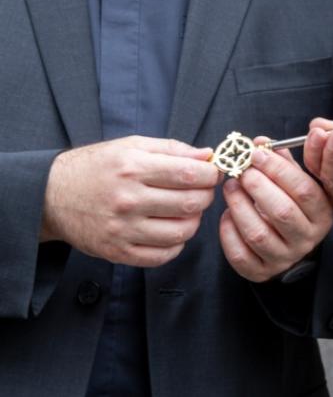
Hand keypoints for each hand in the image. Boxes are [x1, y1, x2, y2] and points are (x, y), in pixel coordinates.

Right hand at [41, 136, 218, 267]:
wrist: (51, 194)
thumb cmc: (97, 166)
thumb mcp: (133, 145)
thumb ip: (172, 149)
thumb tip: (207, 156)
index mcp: (134, 168)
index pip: (189, 175)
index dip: (210, 175)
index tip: (212, 174)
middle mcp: (128, 200)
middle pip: (189, 204)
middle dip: (206, 197)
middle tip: (202, 192)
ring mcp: (122, 229)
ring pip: (180, 232)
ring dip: (194, 222)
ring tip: (187, 211)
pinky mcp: (116, 252)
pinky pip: (160, 256)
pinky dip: (175, 245)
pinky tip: (172, 231)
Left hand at [218, 140, 332, 282]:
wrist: (289, 244)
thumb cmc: (293, 205)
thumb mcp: (298, 182)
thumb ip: (283, 162)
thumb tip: (261, 142)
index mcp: (322, 214)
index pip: (303, 189)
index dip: (278, 169)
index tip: (256, 153)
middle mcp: (307, 239)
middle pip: (282, 212)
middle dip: (257, 186)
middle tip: (242, 170)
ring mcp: (284, 258)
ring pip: (258, 234)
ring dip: (239, 205)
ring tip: (230, 187)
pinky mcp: (261, 272)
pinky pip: (240, 254)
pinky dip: (228, 232)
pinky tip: (227, 214)